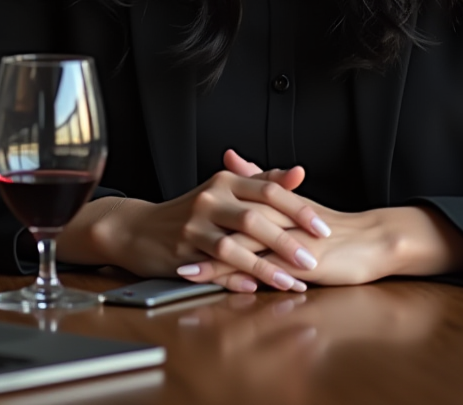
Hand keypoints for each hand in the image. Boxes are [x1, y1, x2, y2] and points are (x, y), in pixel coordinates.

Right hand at [55, 159, 330, 292]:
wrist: (138, 227)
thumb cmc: (190, 210)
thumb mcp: (223, 189)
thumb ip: (261, 181)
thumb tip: (298, 173)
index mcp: (226, 181)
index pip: (269, 190)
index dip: (298, 209)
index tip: (324, 228)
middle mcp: (211, 198)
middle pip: (255, 217)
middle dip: (287, 240)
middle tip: (313, 257)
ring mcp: (195, 224)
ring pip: (235, 244)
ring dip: (265, 266)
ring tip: (290, 282)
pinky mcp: (182, 249)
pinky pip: (213, 265)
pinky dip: (235, 277)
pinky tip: (254, 287)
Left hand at [177, 151, 462, 286]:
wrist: (373, 240)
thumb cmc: (333, 225)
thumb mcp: (293, 200)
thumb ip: (260, 178)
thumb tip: (231, 156)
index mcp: (275, 200)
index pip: (233, 202)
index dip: (203, 211)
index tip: (176, 216)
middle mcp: (280, 217)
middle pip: (231, 224)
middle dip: (200, 236)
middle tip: (169, 245)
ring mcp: (290, 240)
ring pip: (245, 248)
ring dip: (212, 261)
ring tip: (182, 270)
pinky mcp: (302, 262)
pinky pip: (268, 271)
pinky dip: (244, 279)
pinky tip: (226, 289)